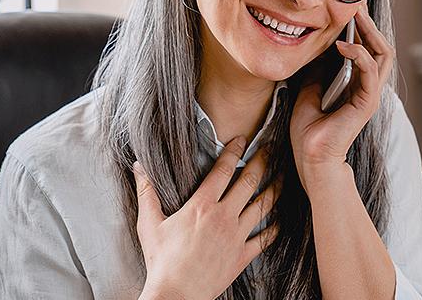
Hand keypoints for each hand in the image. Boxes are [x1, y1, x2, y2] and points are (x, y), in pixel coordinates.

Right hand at [135, 136, 281, 299]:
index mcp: (202, 205)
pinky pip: (264, 239)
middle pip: (249, 181)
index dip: (234, 150)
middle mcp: (223, 216)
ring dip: (274, 189)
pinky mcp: (242, 256)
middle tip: (271, 149)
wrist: (177, 294)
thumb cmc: (161, 261)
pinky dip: (274, 228)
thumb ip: (147, 192)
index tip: (243, 139)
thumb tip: (139, 167)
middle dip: (262, 161)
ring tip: (282, 177)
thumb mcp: (149, 224)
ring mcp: (236, 236)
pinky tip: (278, 220)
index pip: (223, 169)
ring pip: (262, 206)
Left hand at [290, 1, 395, 192]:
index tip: (347, 9)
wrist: (311, 159)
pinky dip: (359, 53)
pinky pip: (371, 70)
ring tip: (355, 16)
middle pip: (381, 47)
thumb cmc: (309, 131)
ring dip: (369, 33)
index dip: (361, 29)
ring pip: (383, 54)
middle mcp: (368, 88)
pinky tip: (343, 45)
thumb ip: (317, 71)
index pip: (368, 49)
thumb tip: (316, 48)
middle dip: (369, 24)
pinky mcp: (367, 102)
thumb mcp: (308, 90)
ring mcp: (370, 95)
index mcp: (357, 85)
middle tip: (354, 5)